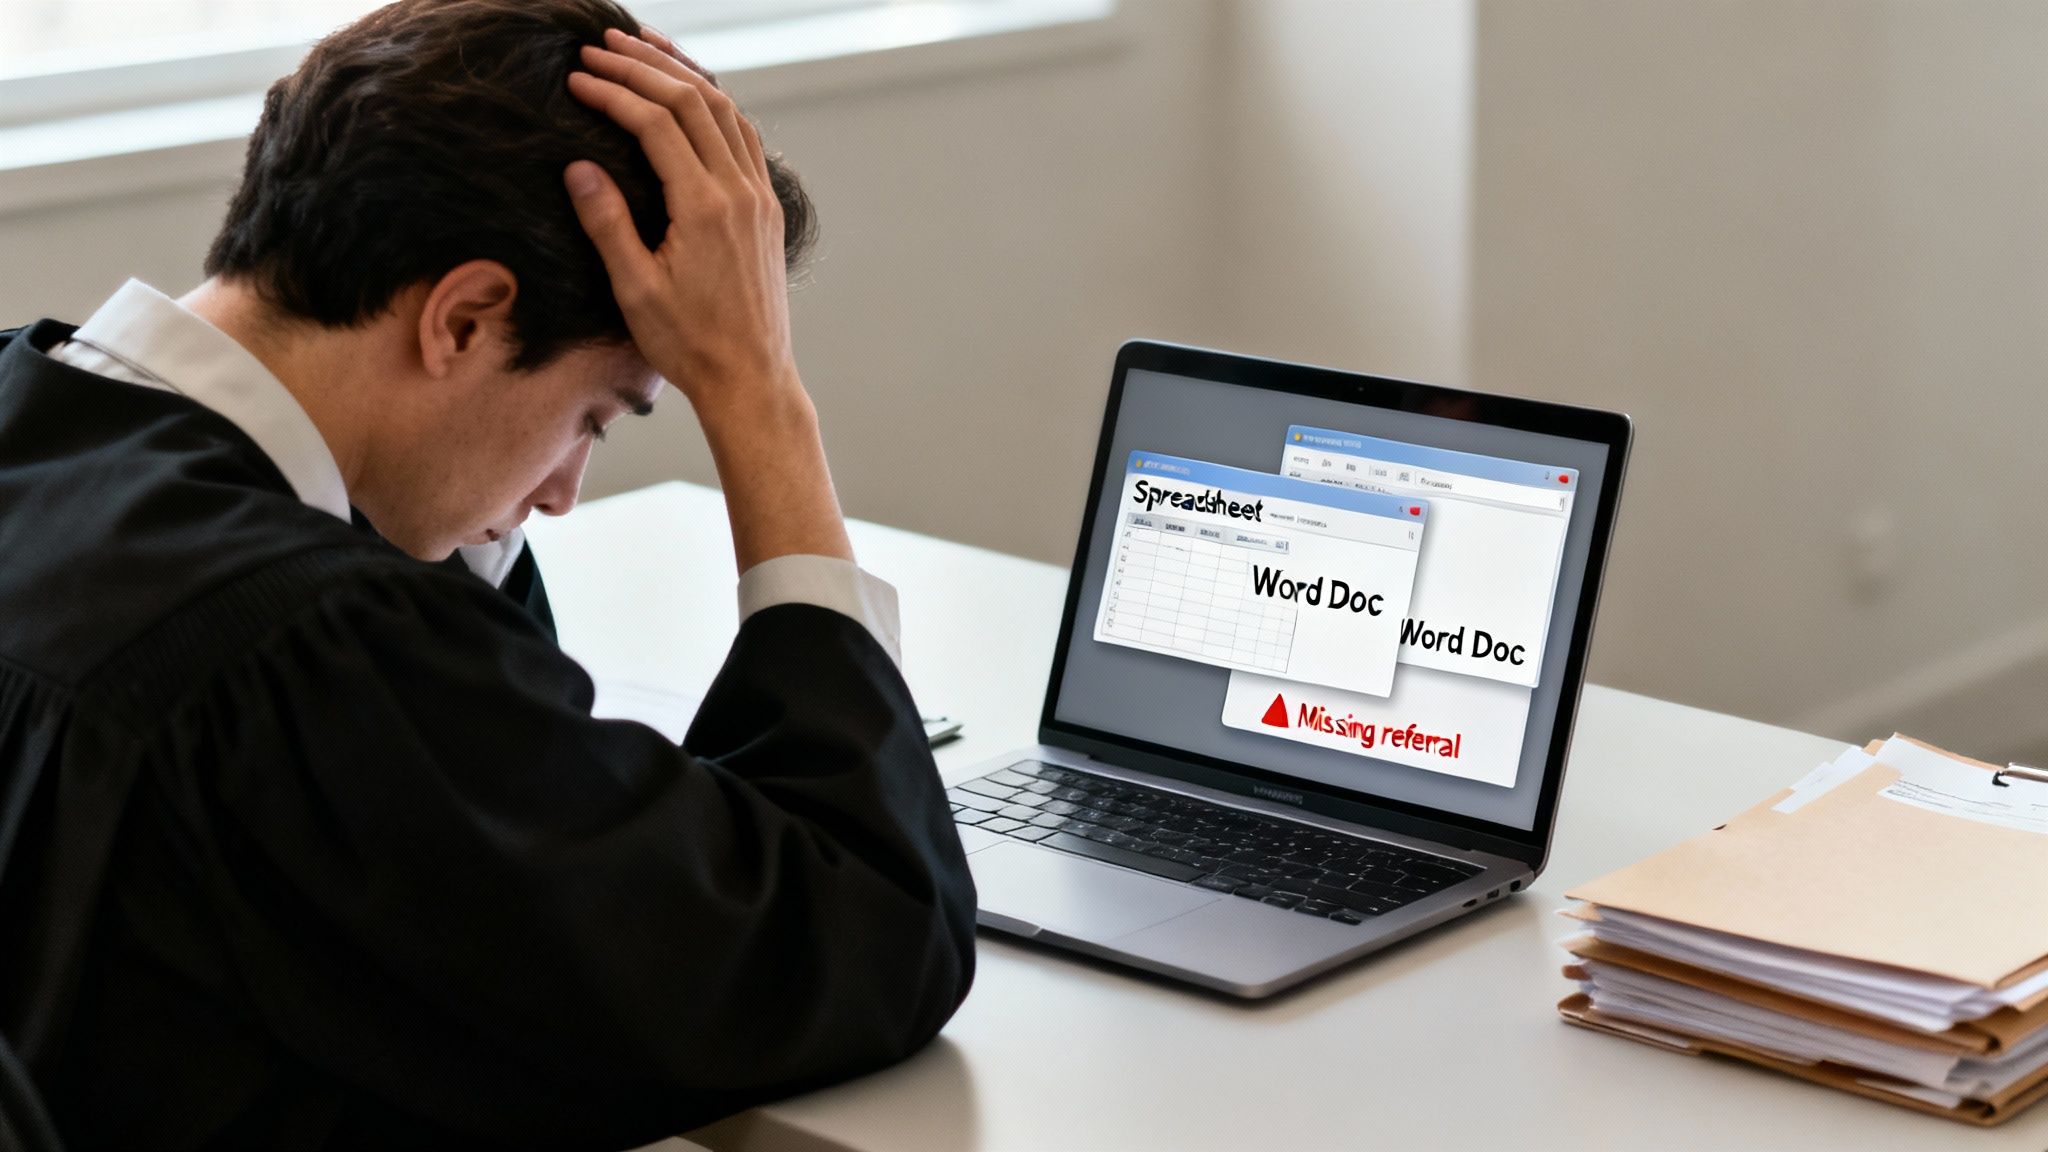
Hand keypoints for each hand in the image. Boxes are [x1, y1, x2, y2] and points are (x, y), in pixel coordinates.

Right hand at [564, 27, 853, 569]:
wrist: (750, 378)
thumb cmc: (689, 344)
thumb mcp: (635, 289)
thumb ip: (607, 224)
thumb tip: (577, 166)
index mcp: (705, 207)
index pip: (656, 123)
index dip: (613, 92)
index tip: (576, 77)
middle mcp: (741, 192)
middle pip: (693, 101)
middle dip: (644, 65)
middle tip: (600, 43)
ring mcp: (761, 197)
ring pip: (726, 111)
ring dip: (684, 74)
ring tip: (643, 47)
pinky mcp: (768, 209)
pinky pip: (744, 137)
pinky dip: (715, 104)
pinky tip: (692, 96)